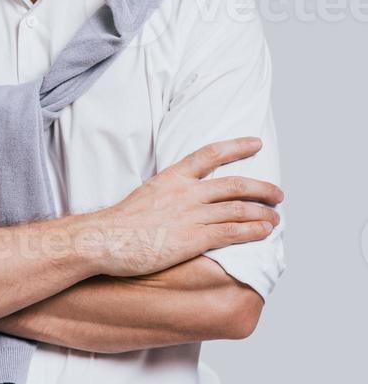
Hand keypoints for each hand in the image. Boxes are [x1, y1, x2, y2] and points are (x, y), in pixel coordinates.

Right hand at [93, 136, 283, 277]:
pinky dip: (252, 230)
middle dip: (260, 188)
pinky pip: (231, 232)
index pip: (210, 154)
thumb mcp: (146, 195)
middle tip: (277, 193)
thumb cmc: (120, 224)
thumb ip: (168, 194)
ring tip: (276, 216)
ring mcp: (190, 214)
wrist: (106, 239)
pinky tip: (265, 231)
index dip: (236, 147)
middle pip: (233, 184)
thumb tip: (182, 202)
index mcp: (172, 177)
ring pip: (237, 208)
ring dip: (262, 212)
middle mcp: (185, 192)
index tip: (255, 144)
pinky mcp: (193, 238)